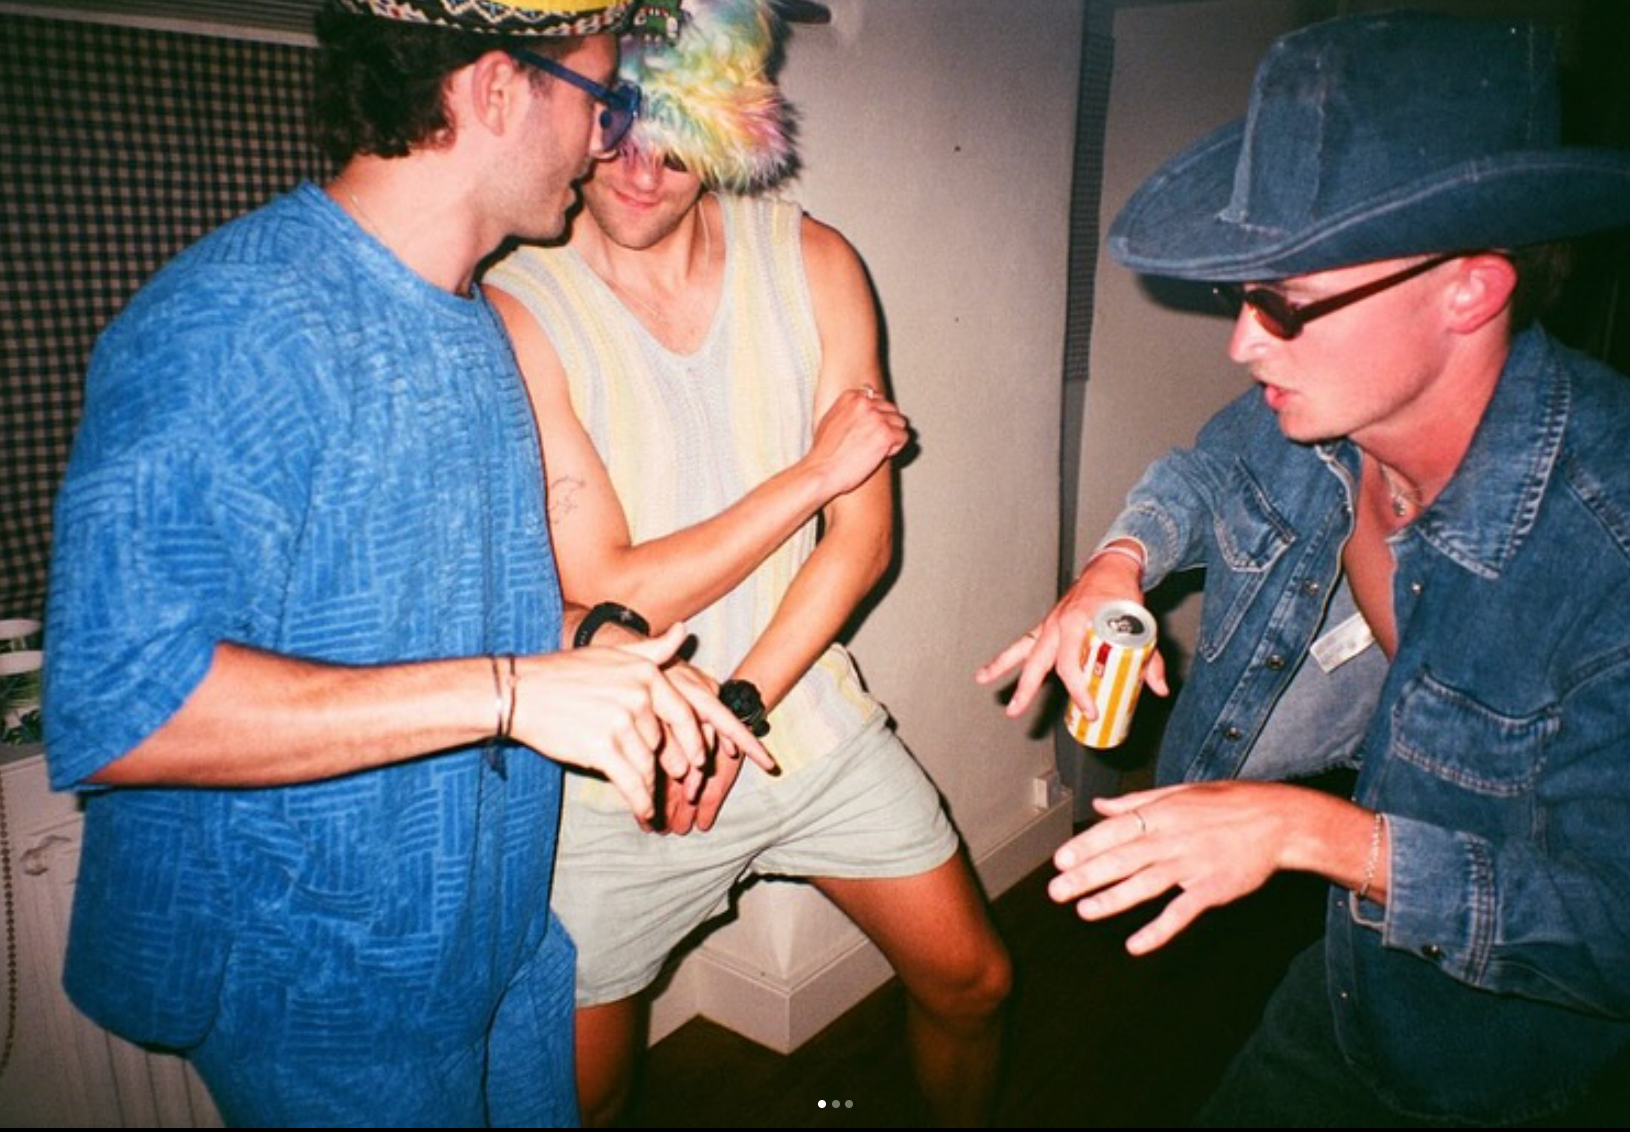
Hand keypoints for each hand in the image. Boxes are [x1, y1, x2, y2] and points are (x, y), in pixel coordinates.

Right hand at [512, 624, 759, 823]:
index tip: (699, 761)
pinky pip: (632, 782)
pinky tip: (644, 812)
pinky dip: (640, 801)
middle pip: (662, 743)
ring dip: (649, 785)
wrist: (520, 693)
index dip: (694, 741)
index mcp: (646, 673)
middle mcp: (638, 696)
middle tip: (674, 784)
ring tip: (650, 799)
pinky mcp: (603, 749)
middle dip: (665, 765)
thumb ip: (651, 649)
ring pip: (647, 764)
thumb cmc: (565, 673)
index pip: (684, 713)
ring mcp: (620, 722)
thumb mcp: (612, 653)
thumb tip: (683, 631)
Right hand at [803, 385, 909, 499]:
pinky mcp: (886, 434)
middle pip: (892, 410)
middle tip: (872, 442)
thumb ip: (849, 408)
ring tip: (874, 449)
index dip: (877, 417)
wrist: (821, 471)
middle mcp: (866, 403)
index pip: (879, 399)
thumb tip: (864, 400)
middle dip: (887, 426)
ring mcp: (877, 417)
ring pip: (900, 423)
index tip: (869, 430)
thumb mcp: (831, 419)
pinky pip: (903, 437)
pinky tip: (878, 455)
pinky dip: (895, 448)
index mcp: (852, 396)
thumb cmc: (823, 452)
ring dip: (892, 437)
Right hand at [975, 545, 1166, 717]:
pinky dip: (1006, 657)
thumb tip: (1158, 688)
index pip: (1071, 665)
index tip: (1090, 709)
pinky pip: (1023, 643)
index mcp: (1079, 623)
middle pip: (1037, 662)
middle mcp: (1059, 624)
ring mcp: (1050, 624)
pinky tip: (989, 670)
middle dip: (1026, 688)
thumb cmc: (1123, 596)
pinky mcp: (1048, 626)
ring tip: (983, 682)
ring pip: (1022, 650)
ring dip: (1001, 667)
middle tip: (1017, 712)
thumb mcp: (1141, 628)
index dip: (1078, 691)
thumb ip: (1151, 659)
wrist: (1111, 569)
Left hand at [1048, 782, 1310, 954]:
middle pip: (1122, 859)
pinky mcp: (1212, 888)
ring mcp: (1192, 864)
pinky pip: (1181, 912)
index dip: (1086, 846)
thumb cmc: (1227, 803)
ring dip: (1113, 900)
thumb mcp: (1179, 792)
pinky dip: (1159, 930)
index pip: (1115, 830)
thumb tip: (1101, 806)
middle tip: (1057, 891)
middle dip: (1087, 875)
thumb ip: (1136, 802)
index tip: (1060, 860)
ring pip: (1145, 884)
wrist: (1278, 820)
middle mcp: (1172, 837)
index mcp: (1162, 813)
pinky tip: (1136, 945)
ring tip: (1084, 912)